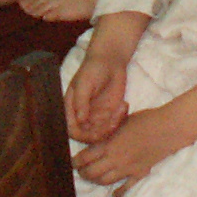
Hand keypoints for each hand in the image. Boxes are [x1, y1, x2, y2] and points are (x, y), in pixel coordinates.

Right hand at [64, 13, 142, 142]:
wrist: (110, 60)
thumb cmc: (93, 68)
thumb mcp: (85, 82)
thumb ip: (81, 102)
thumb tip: (80, 120)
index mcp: (71, 109)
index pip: (72, 130)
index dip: (82, 135)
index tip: (95, 131)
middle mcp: (83, 116)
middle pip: (88, 136)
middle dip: (101, 133)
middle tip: (112, 121)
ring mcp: (97, 116)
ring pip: (103, 133)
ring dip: (113, 126)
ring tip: (121, 109)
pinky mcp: (110, 114)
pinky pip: (115, 124)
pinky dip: (120, 119)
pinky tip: (124, 105)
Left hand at [75, 102, 188, 188]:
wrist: (168, 128)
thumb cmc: (146, 119)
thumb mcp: (122, 121)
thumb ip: (109, 131)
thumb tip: (97, 135)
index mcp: (109, 144)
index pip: (84, 158)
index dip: (75, 161)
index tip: (72, 162)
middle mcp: (115, 159)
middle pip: (91, 173)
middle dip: (83, 173)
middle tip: (81, 171)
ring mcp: (127, 168)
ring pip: (105, 181)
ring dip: (96, 181)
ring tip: (94, 178)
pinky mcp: (139, 173)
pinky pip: (125, 187)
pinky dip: (118, 192)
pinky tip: (114, 194)